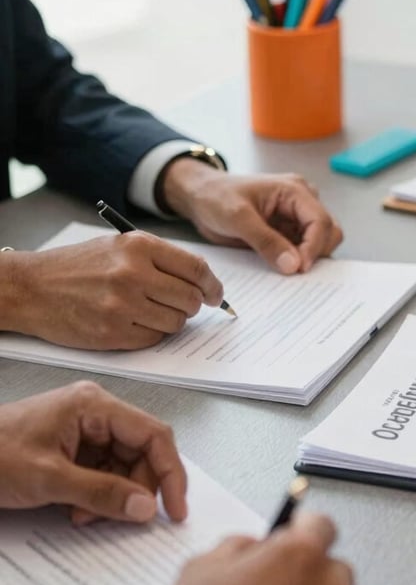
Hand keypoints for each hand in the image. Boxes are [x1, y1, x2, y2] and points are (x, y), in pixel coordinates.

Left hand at [0, 381, 186, 525]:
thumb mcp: (47, 479)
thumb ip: (101, 493)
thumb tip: (145, 507)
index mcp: (94, 406)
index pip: (154, 435)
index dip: (170, 473)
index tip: (174, 509)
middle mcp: (95, 413)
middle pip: (142, 452)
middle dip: (135, 489)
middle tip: (125, 517)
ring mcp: (84, 430)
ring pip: (124, 467)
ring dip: (114, 497)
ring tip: (86, 515)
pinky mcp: (74, 448)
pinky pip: (104, 473)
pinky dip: (98, 497)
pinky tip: (77, 510)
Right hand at [1, 233, 223, 349]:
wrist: (31, 288)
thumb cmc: (78, 267)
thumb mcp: (119, 247)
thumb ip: (160, 260)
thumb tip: (202, 282)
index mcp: (138, 246)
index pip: (196, 268)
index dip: (212, 286)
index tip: (215, 295)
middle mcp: (132, 273)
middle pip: (190, 298)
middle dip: (193, 305)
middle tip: (183, 305)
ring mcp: (122, 305)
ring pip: (176, 322)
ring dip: (172, 321)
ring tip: (151, 311)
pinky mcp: (113, 332)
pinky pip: (154, 338)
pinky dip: (151, 333)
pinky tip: (134, 322)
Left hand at [163, 161, 343, 273]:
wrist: (200, 197)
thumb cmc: (216, 197)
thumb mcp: (237, 218)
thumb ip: (266, 241)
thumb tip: (294, 265)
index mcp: (295, 191)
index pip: (321, 221)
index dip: (314, 247)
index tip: (299, 268)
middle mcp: (302, 202)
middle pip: (328, 233)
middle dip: (315, 254)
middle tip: (294, 271)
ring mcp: (296, 218)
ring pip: (320, 244)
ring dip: (307, 259)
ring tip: (286, 271)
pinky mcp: (288, 232)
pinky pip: (302, 250)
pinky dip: (296, 262)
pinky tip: (282, 270)